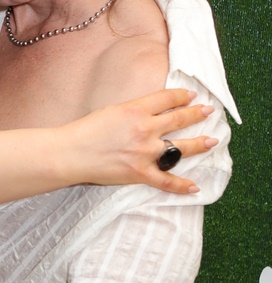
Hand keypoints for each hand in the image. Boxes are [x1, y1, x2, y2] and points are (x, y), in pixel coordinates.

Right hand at [68, 89, 216, 194]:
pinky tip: (194, 187)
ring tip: (211, 141)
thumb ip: (133, 111)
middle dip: (197, 114)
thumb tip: (148, 113)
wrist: (69, 154)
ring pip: (180, 148)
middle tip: (209, 110)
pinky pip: (166, 181)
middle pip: (179, 120)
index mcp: (136, 109)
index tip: (191, 95)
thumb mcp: (111, 110)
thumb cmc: (84, 131)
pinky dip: (181, 186)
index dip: (182, 96)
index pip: (167, 99)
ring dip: (199, 144)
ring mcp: (145, 153)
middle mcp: (145, 129)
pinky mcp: (140, 173)